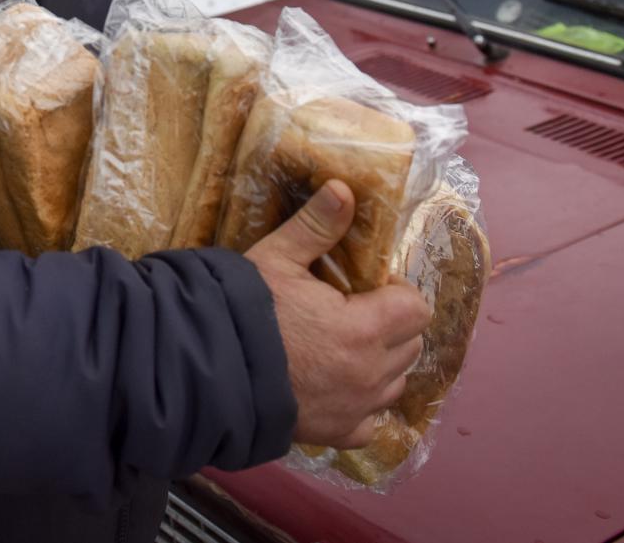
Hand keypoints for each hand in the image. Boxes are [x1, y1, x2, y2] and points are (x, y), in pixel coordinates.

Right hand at [243, 179, 430, 447]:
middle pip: (410, 344)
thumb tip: (344, 188)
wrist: (206, 371)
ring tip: (338, 347)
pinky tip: (332, 385)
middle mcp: (370, 375)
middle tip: (347, 312)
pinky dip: (361, 403)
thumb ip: (316, 226)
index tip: (364, 287)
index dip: (395, 292)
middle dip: (388, 325)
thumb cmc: (243, 310)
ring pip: (395, 382)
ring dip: (379, 363)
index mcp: (364, 328)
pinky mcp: (338, 434)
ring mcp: (356, 409)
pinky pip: (372, 419)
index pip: (416, 308)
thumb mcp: (276, 258)